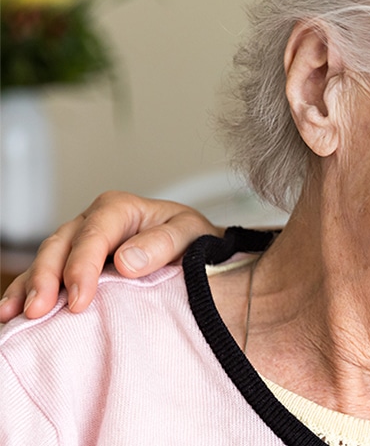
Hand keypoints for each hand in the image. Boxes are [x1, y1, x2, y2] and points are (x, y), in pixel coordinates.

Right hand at [0, 191, 220, 321]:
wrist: (197, 252)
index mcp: (120, 209)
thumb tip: (126, 261)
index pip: (94, 235)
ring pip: (45, 260)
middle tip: (40, 311)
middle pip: (60, 246)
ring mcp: (78, 243)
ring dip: (29, 287)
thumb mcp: (191, 234)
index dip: (82, 267)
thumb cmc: (193, 241)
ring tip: (17, 315)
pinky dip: (26, 291)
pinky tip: (11, 312)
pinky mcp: (72, 263)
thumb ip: (163, 243)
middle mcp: (93, 222)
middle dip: (47, 279)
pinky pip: (43, 275)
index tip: (80, 300)